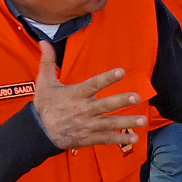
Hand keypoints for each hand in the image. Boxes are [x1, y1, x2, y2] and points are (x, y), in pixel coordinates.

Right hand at [31, 41, 146, 150]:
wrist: (38, 132)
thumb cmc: (44, 106)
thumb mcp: (44, 82)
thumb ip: (47, 61)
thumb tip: (43, 41)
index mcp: (75, 94)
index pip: (94, 84)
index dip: (107, 78)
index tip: (121, 72)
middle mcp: (84, 110)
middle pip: (105, 105)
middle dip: (121, 101)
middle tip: (136, 97)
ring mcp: (88, 125)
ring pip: (110, 123)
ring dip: (127, 122)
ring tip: (143, 120)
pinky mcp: (89, 138)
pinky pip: (106, 139)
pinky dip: (120, 139)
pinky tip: (134, 139)